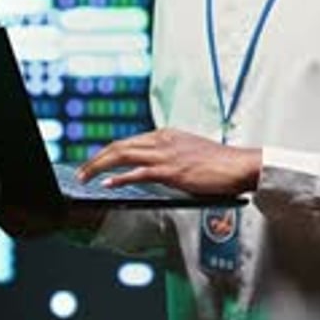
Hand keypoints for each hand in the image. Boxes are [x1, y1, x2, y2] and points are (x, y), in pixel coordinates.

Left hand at [77, 128, 260, 194]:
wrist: (239, 165)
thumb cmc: (218, 164)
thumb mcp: (189, 153)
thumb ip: (169, 157)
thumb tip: (152, 170)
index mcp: (166, 135)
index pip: (128, 141)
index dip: (108, 152)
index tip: (95, 162)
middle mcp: (162, 140)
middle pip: (119, 145)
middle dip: (96, 158)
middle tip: (81, 172)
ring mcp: (166, 155)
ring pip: (123, 155)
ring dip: (99, 166)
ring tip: (84, 177)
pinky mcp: (171, 171)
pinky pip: (138, 173)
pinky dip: (120, 178)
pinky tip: (107, 184)